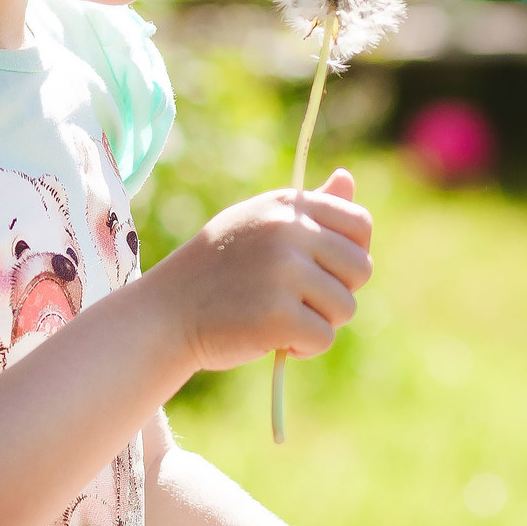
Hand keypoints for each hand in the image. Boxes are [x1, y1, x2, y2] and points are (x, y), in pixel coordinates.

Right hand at [147, 168, 371, 377]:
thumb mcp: (258, 224)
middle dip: (338, 292)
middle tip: (298, 300)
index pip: (360, 225)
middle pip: (361, 269)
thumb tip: (348, 178)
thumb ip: (309, 206)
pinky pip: (323, 338)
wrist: (165, 314)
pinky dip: (303, 348)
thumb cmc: (218, 271)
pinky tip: (272, 338)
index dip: (350, 255)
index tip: (321, 271)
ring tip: (279, 317)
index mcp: (288, 204)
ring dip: (319, 322)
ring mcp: (283, 272)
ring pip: (346, 307)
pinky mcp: (278, 315)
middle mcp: (287, 231)